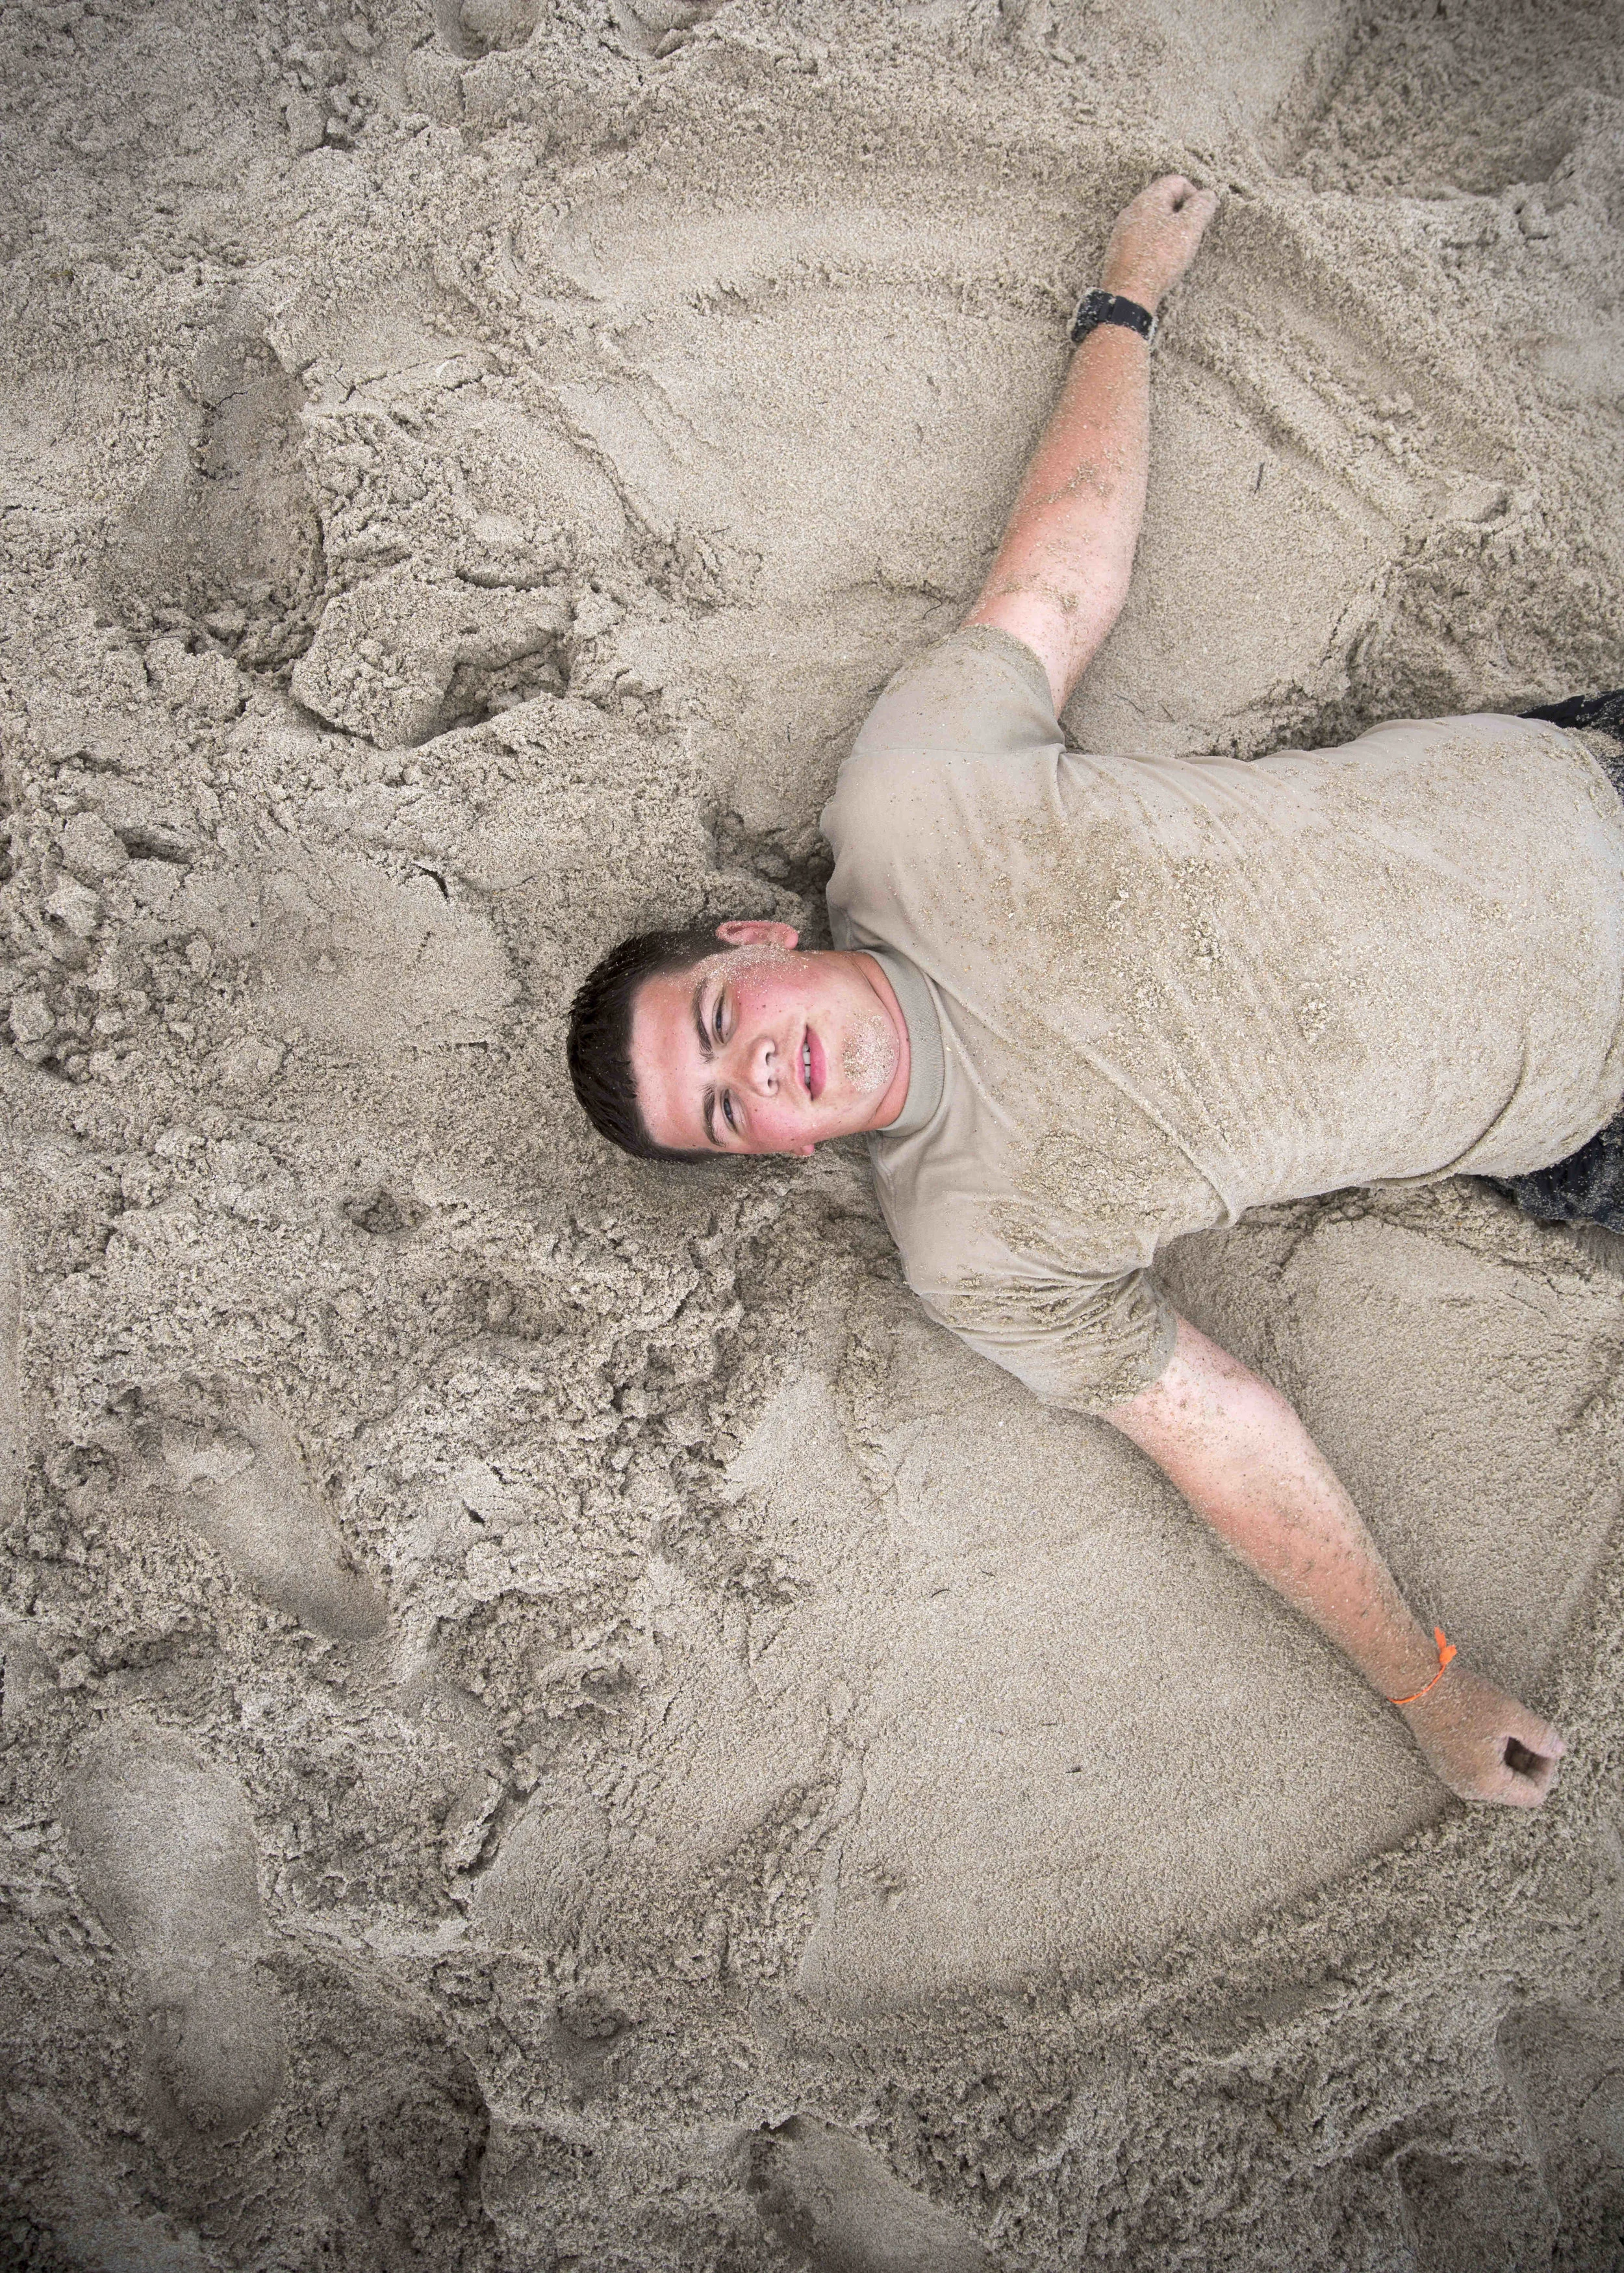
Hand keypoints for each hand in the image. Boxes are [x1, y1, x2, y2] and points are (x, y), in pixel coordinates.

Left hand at [1100, 174, 1219, 311]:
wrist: (1128, 294)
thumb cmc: (1159, 260)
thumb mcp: (1189, 229)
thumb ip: (1201, 207)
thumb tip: (1208, 196)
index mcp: (1149, 199)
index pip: (1177, 181)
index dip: (1194, 196)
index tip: (1200, 218)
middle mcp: (1132, 210)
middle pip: (1165, 200)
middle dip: (1182, 215)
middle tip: (1188, 236)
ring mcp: (1123, 230)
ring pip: (1154, 221)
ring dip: (1169, 231)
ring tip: (1175, 251)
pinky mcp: (1120, 250)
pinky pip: (1143, 239)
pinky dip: (1155, 245)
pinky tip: (1159, 261)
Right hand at [1400, 1661, 1565, 1807]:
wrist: (1417, 1684)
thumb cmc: (1464, 1699)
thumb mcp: (1510, 1714)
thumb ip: (1540, 1736)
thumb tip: (1559, 1750)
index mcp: (1487, 1783)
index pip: (1533, 1794)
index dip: (1547, 1769)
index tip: (1545, 1741)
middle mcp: (1469, 1789)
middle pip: (1515, 1789)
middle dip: (1529, 1762)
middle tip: (1530, 1731)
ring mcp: (1454, 1778)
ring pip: (1498, 1779)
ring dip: (1511, 1757)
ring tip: (1510, 1728)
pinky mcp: (1446, 1765)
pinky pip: (1480, 1771)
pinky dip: (1493, 1755)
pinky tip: (1491, 1729)